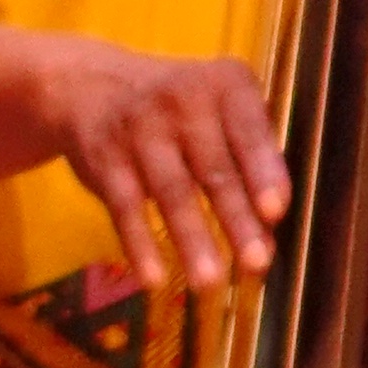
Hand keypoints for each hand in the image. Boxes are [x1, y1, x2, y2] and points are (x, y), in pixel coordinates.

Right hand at [24, 40, 290, 289]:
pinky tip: (152, 278)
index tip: (276, 210)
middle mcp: (180, 98)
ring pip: (170, 189)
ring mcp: (138, 127)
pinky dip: (139, 243)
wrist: (91, 86)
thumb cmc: (181, 111)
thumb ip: (249, 164)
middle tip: (256, 262)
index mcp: (225, 85)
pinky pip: (123, 206)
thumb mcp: (221, 114)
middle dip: (235, 217)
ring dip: (191, 238)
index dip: (263, 170)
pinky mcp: (104, 158)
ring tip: (210, 283)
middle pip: (213, 167)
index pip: (249, 130)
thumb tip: (268, 234)